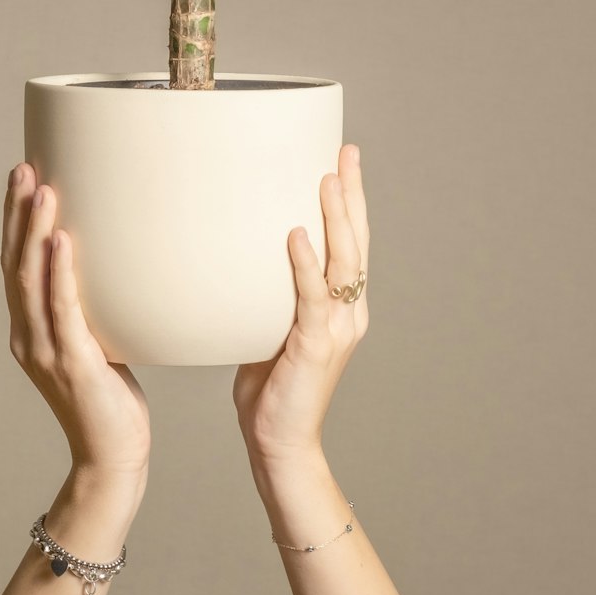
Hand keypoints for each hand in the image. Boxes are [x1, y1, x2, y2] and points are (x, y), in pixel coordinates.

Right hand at [0, 163, 150, 477]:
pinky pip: (64, 310)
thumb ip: (91, 307)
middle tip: (24, 167)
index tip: (22, 175)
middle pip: (14, 263)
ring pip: (32, 280)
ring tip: (44, 190)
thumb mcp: (97, 340)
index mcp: (28, 329)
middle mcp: (27, 335)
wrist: (113, 457)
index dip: (13, 220)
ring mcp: (46, 351)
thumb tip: (117, 260)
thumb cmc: (110, 399)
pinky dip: (60, 273)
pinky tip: (63, 241)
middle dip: (17, 213)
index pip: (14, 263)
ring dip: (34, 231)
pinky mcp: (74, 364)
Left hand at [233, 144, 369, 461]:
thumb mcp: (272, 326)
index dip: (351, 201)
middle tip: (346, 152)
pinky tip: (297, 235)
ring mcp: (335, 329)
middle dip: (351, 194)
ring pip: (342, 261)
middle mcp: (348, 312)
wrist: (278, 442)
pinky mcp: (314, 346)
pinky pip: (311, 297)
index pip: (352, 243)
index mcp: (342, 307)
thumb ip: (270, 293)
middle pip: (356, 241)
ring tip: (326, 178)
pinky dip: (305, 264)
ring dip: (335, 217)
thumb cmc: (271, 387)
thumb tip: (239, 253)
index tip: (343, 159)